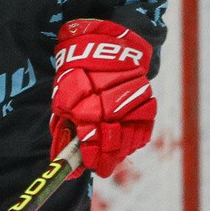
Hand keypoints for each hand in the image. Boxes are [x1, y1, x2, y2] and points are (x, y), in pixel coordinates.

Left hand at [49, 18, 156, 177]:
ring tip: (112, 157)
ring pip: (131, 138)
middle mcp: (112, 102)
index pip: (91, 138)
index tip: (87, 166)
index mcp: (86, 101)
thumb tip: (62, 157)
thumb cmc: (79, 70)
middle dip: (106, 158)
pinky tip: (127, 143)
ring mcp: (133, 102)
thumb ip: (64, 127)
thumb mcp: (63, 96)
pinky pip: (145, 129)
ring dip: (121, 151)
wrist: (108, 42)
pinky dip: (135, 139)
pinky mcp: (148, 100)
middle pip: (113, 142)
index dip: (90, 156)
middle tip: (102, 168)